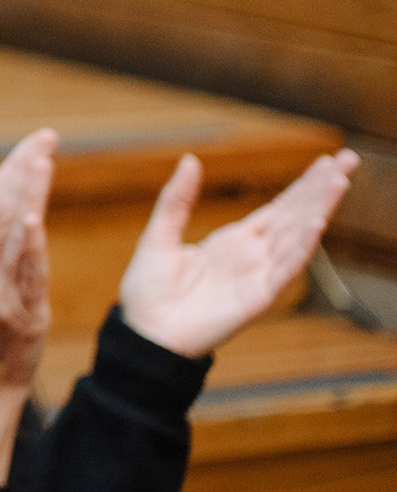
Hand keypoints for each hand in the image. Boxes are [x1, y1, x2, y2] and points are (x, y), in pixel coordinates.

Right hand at [0, 128, 56, 397]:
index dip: (9, 168)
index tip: (34, 143)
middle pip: (0, 207)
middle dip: (24, 168)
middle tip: (46, 137)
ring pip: (12, 231)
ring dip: (30, 191)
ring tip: (45, 158)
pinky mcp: (24, 314)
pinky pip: (27, 273)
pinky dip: (29, 244)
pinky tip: (35, 217)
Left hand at [120, 148, 358, 357]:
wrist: (143, 333)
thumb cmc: (148, 290)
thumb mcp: (159, 234)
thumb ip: (177, 199)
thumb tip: (190, 159)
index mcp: (234, 241)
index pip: (278, 208)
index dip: (303, 186)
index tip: (327, 162)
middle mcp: (252, 256)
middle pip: (295, 216)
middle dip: (322, 189)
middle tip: (349, 158)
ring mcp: (258, 276)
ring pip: (296, 237)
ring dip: (318, 209)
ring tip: (339, 181)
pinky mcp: (256, 298)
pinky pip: (284, 269)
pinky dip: (301, 247)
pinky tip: (317, 224)